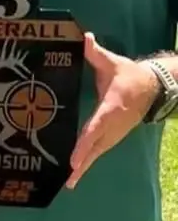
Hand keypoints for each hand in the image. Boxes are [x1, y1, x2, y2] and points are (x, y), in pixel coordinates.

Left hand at [66, 33, 156, 188]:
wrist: (152, 88)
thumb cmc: (128, 75)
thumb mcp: (113, 62)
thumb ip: (96, 53)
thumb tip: (85, 37)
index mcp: (111, 107)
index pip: (96, 127)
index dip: (85, 143)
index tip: (74, 158)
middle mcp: (113, 125)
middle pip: (95, 147)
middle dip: (82, 163)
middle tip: (68, 180)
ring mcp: (114, 133)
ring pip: (97, 152)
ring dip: (84, 167)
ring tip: (68, 183)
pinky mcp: (113, 137)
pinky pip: (98, 151)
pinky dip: (87, 162)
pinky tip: (74, 174)